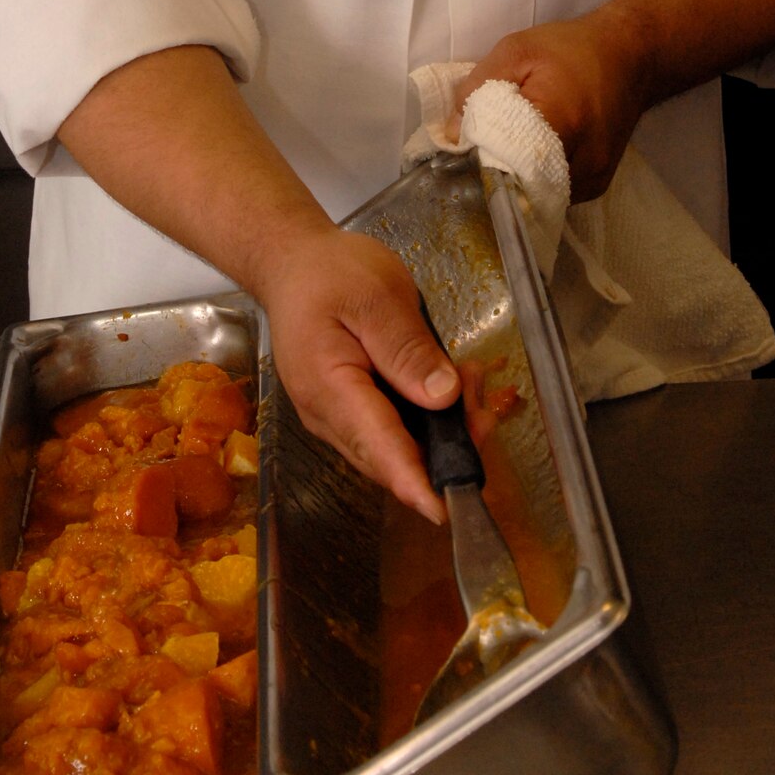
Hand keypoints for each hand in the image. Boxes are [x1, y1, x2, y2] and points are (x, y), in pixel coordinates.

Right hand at [255, 226, 459, 523]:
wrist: (290, 266)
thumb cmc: (328, 274)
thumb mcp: (376, 297)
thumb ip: (408, 349)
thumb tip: (442, 397)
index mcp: (328, 386)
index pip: (377, 445)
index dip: (414, 481)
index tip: (444, 509)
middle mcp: (326, 416)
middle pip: (389, 455)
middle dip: (443, 448)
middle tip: (484, 407)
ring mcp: (333, 418)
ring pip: (391, 447)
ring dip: (437, 431)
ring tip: (471, 385)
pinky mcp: (345, 412)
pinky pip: (387, 431)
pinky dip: (422, 419)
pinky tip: (447, 386)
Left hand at [452, 8, 647, 202]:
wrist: (632, 56)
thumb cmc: (572, 48)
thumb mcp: (517, 50)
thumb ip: (478, 87)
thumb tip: (451, 134)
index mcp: (562, 121)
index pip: (505, 162)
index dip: (476, 162)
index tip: (458, 155)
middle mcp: (582, 160)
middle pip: (521, 186)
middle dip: (493, 175)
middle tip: (475, 157)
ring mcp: (593, 178)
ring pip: (537, 195)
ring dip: (516, 180)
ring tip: (503, 154)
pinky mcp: (597, 185)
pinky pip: (554, 193)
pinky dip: (536, 180)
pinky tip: (530, 158)